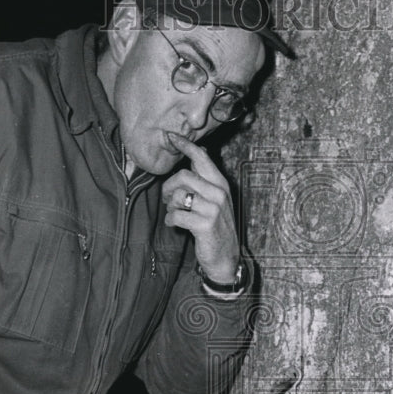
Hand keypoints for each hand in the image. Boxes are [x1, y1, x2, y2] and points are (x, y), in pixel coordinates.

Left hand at [161, 132, 239, 282]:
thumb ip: (205, 180)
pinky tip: (174, 224)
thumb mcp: (215, 200)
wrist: (226, 257)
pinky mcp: (204, 225)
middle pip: (183, 176)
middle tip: (166, 198)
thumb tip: (197, 154)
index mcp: (220, 184)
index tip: (171, 136)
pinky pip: (176, 215)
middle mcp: (219, 193)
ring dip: (169, 206)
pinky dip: (171, 220)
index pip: (202, 158)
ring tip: (174, 213)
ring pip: (178, 196)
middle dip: (168, 187)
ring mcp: (213, 209)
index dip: (185, 145)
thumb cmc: (216, 227)